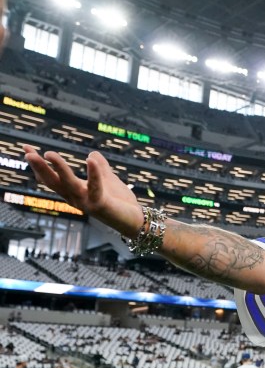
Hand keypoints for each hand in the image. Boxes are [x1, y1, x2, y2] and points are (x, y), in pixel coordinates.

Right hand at [24, 147, 142, 236]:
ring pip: (69, 184)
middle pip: (53, 182)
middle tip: (27, 152)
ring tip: (49, 154)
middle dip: (40, 167)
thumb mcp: (107, 179)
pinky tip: (90, 160)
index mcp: (75, 191)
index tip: (27, 148)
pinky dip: (93, 174)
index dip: (40, 164)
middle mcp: (76, 198)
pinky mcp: (100, 205)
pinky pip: (95, 188)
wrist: (134, 219)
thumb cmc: (119, 201)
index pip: (52, 177)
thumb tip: (93, 153)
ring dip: (59, 169)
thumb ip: (100, 167)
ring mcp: (86, 202)